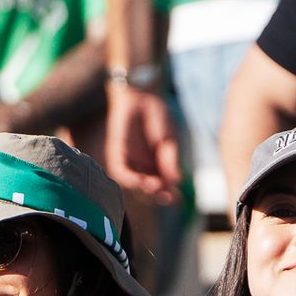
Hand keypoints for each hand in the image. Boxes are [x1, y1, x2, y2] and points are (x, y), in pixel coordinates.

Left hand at [105, 85, 182, 204]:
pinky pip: (121, 172)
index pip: (164, 185)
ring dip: (145, 188)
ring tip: (155, 186)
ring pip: (136, 183)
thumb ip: (170, 159)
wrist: (141, 96)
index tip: (177, 198)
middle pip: (150, 188)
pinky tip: (139, 181)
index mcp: (159, 165)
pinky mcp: (117, 154)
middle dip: (158, 194)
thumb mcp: (169, 140)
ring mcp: (131, 161)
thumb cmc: (158, 116)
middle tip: (166, 196)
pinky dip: (130, 179)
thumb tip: (177, 181)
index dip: (170, 194)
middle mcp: (144, 167)